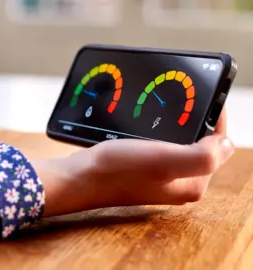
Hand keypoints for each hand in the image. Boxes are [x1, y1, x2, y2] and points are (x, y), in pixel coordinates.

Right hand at [35, 110, 232, 216]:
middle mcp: (178, 182)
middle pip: (201, 144)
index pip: (219, 145)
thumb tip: (225, 142)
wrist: (79, 178)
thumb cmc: (117, 170)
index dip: (216, 117)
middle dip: (196, 120)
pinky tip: (149, 123)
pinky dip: (159, 131)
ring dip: (177, 124)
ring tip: (168, 106)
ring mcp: (159, 177)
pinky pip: (161, 145)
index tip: (205, 95)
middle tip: (184, 99)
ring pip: (180, 143)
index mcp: (192, 184)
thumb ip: (203, 155)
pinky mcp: (142, 169)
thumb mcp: (164, 160)